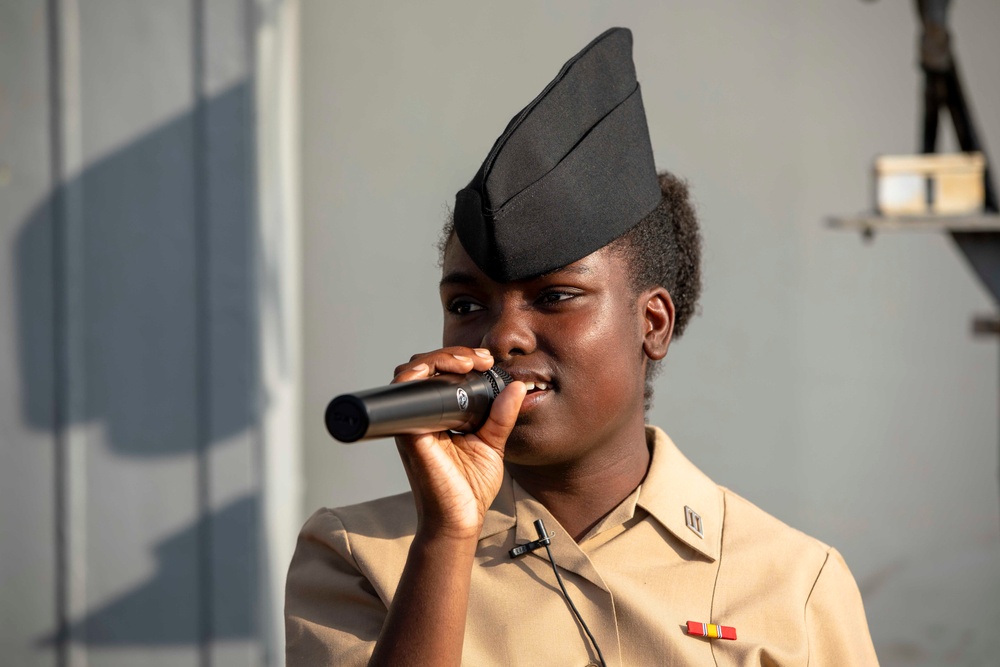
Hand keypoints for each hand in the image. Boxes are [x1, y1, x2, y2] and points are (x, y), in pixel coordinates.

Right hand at [392, 347, 525, 540]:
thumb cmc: (470, 487)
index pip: (440, 375)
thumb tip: (518, 386)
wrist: (460, 520)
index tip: (485, 361)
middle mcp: (421, 417)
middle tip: (479, 360)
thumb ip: (502, 415)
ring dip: (436, 360)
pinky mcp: (408, 435)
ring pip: (410, 375)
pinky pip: (403, 399)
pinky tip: (438, 373)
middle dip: (451, 354)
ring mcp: (412, 424)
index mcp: (439, 416)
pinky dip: (415, 378)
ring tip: (465, 363)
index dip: (460, 359)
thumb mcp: (493, 443)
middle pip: (423, 368)